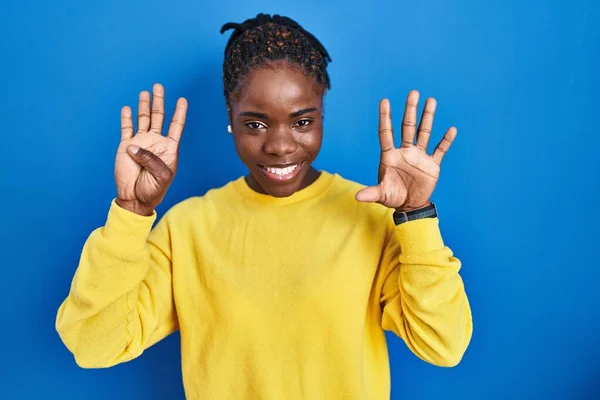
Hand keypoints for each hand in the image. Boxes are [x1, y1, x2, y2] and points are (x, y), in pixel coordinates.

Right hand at [115, 83, 187, 215]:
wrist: (135, 198)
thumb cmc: (153, 190)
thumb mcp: (161, 176)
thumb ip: (151, 159)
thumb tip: (135, 145)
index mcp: (168, 148)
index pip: (175, 126)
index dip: (179, 113)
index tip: (182, 100)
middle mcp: (155, 142)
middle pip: (158, 117)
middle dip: (159, 101)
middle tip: (159, 86)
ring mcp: (141, 143)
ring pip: (143, 119)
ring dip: (144, 106)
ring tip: (145, 92)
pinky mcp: (126, 146)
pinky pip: (126, 129)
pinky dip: (126, 118)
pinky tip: (127, 108)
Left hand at [355, 90, 455, 211]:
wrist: (410, 205)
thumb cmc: (393, 197)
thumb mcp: (381, 194)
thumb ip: (371, 193)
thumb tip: (357, 197)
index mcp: (390, 156)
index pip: (386, 133)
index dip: (385, 118)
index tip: (384, 101)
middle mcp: (404, 151)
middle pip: (407, 127)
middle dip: (410, 110)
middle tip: (413, 93)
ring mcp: (419, 156)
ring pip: (424, 133)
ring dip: (428, 118)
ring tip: (431, 101)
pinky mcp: (432, 164)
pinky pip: (440, 150)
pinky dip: (446, 141)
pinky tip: (451, 129)